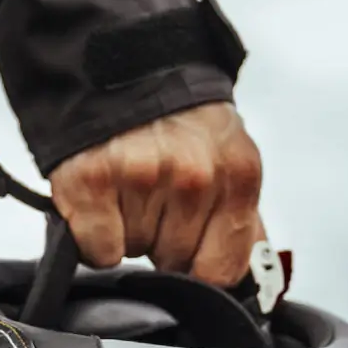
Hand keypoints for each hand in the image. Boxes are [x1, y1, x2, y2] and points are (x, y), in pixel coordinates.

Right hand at [50, 102, 265, 286]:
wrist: (122, 65)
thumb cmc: (177, 119)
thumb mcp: (229, 159)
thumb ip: (242, 220)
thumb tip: (255, 282)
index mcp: (237, 175)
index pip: (222, 270)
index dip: (199, 266)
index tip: (188, 248)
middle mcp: (194, 176)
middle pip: (173, 262)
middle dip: (161, 239)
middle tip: (152, 195)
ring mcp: (141, 176)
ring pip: (133, 254)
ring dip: (127, 230)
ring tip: (127, 185)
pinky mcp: (92, 179)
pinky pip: (99, 251)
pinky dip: (93, 235)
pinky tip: (101, 197)